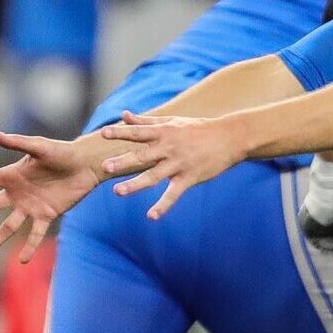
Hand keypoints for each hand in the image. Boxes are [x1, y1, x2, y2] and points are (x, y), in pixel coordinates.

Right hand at [0, 131, 102, 261]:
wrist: (85, 165)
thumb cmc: (62, 152)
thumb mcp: (40, 146)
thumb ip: (19, 143)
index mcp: (11, 175)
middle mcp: (17, 193)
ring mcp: (30, 206)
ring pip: (8, 226)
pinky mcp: (47, 215)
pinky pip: (36, 233)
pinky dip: (30, 246)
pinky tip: (23, 260)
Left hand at [97, 111, 248, 219]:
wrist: (229, 138)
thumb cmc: (198, 128)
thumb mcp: (172, 121)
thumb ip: (145, 121)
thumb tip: (123, 115)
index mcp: (163, 133)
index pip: (138, 132)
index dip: (121, 133)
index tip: (103, 134)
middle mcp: (169, 148)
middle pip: (142, 156)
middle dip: (123, 161)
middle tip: (105, 167)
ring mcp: (179, 164)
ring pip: (153, 176)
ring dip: (135, 184)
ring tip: (117, 192)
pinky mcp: (189, 178)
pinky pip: (173, 194)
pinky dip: (163, 205)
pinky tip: (151, 217)